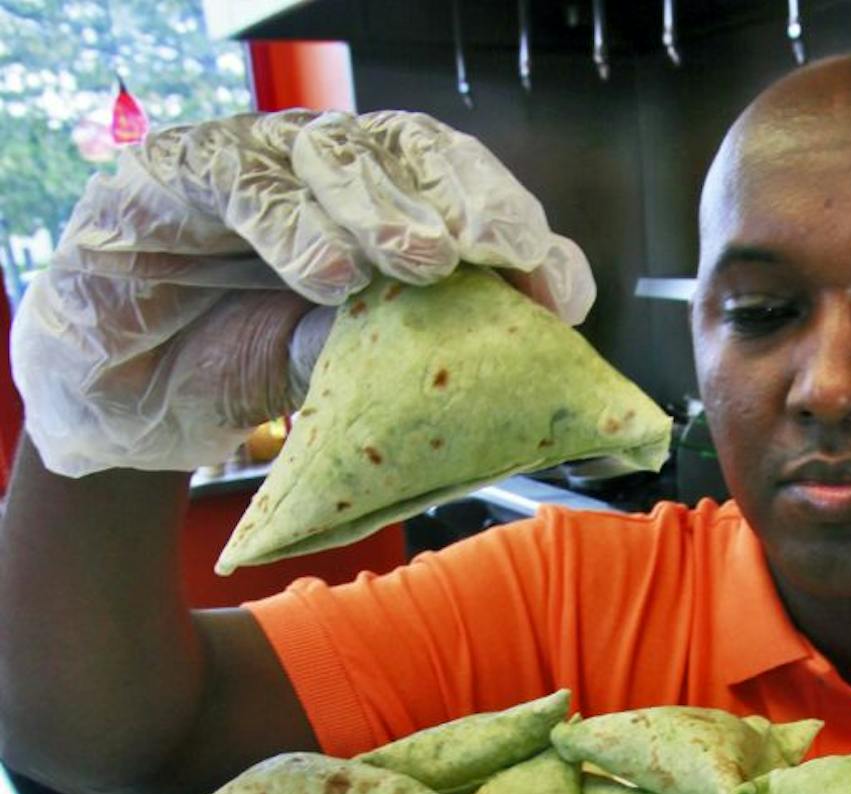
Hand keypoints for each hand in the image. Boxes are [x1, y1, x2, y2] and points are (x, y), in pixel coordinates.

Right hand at [11, 109, 594, 477]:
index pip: (463, 199)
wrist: (113, 401)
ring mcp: (255, 168)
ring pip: (339, 154)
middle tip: (500, 252)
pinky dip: (293, 224)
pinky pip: (242, 179)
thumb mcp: (330, 383)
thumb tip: (494, 376)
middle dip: (469, 201)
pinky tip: (329, 274)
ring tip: (423, 262)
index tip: (556, 292)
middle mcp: (327, 181)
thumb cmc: (225, 377)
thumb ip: (393, 361)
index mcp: (377, 222)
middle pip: (418, 154)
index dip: (517, 233)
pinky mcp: (175, 175)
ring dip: (388, 208)